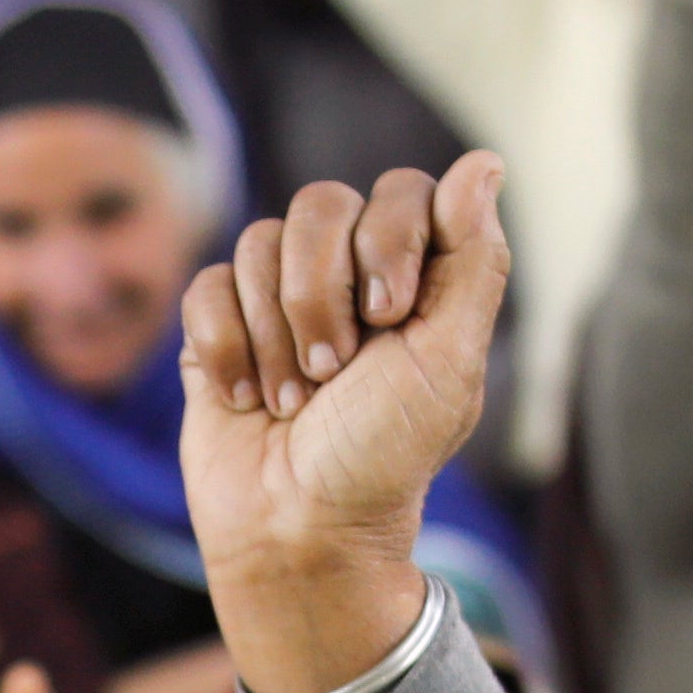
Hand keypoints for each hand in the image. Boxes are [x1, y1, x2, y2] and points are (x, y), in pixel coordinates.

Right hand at [182, 161, 512, 692]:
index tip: (389, 315)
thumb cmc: (383, 457)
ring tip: (293, 400)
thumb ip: (474, 260)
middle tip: (333, 372)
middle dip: (321, 294)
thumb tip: (485, 161)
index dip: (387, 241)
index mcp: (414, 277)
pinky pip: (208, 287)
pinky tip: (245, 399)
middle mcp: (345, 274)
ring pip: (259, 242)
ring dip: (276, 335)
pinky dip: (226, 348)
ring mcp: (277, 298)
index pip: (399, 192)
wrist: (297, 530)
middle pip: (320, 204)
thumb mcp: (449, 363)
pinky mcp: (218, 326)